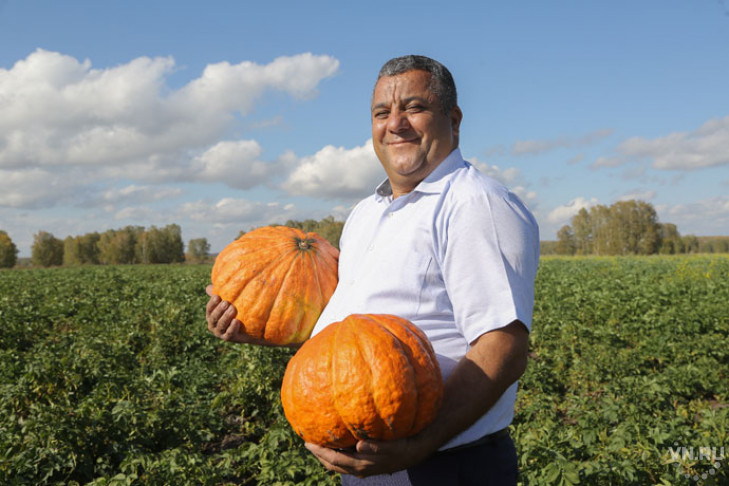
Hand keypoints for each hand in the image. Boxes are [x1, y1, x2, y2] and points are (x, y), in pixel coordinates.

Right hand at [205, 284, 271, 344]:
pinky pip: (229, 334)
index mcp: (211, 315)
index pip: (209, 309)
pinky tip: (236, 321)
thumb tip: (209, 287)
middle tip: (226, 302)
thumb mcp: (229, 301)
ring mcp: (219, 333)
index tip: (217, 296)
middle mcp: (213, 325)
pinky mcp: (228, 338)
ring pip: (221, 325)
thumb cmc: (236, 310)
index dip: (212, 303)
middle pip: (214, 317)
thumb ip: (221, 294)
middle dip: (219, 310)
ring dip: (226, 317)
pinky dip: (232, 328)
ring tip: (233, 309)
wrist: (248, 327)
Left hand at [304, 436, 433, 477]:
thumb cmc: (403, 446)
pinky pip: (344, 461)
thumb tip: (358, 445)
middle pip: (332, 464)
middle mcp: (359, 469)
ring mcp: (361, 468)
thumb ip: (376, 446)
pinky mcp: (365, 464)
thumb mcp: (392, 446)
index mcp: (362, 465)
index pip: (334, 460)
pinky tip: (335, 445)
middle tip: (307, 442)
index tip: (308, 442)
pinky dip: (335, 454)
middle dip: (318, 454)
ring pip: (337, 464)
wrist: (415, 453)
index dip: (320, 452)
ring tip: (316, 443)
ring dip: (325, 455)